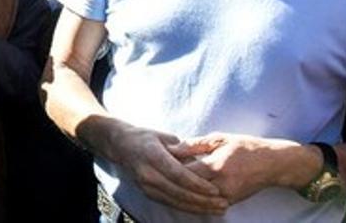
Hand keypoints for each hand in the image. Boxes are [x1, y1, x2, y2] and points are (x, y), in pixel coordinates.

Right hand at [107, 124, 228, 214]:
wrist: (122, 146)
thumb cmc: (147, 138)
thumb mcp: (166, 137)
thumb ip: (184, 150)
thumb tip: (203, 162)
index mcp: (152, 155)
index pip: (178, 174)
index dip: (197, 184)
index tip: (215, 190)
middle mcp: (147, 173)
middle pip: (178, 191)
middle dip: (202, 200)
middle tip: (223, 203)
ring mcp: (146, 185)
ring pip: (176, 201)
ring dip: (199, 207)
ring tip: (218, 209)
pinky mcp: (148, 193)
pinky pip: (171, 203)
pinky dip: (189, 207)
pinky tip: (204, 209)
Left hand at [175, 133, 319, 204]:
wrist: (274, 164)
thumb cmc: (246, 146)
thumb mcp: (221, 138)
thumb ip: (195, 144)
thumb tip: (173, 147)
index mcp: (216, 165)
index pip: (184, 171)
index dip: (170, 166)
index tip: (159, 160)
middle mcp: (220, 184)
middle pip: (188, 187)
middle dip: (174, 180)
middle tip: (161, 172)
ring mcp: (226, 196)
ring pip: (197, 198)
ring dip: (184, 190)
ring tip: (172, 180)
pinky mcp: (231, 202)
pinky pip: (207, 202)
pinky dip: (196, 196)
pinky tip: (187, 188)